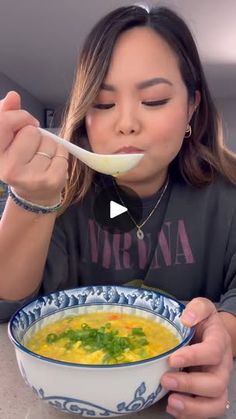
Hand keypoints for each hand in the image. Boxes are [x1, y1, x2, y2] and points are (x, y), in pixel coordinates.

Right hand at [0, 91, 67, 205]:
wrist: (34, 194)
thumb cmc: (21, 162)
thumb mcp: (10, 140)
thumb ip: (8, 116)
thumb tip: (12, 96)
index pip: (5, 123)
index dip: (19, 117)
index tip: (26, 124)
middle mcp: (9, 169)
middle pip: (31, 131)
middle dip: (36, 135)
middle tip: (32, 149)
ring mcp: (31, 177)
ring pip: (49, 142)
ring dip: (50, 146)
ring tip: (42, 158)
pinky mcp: (51, 181)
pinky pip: (62, 153)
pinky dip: (61, 155)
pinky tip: (52, 165)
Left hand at [160, 297, 232, 417]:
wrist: (208, 333)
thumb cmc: (201, 321)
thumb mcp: (201, 307)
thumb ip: (197, 308)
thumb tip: (187, 319)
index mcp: (219, 342)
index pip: (212, 351)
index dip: (194, 357)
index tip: (172, 359)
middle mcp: (222, 365)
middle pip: (215, 382)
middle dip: (190, 385)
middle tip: (165, 380)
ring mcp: (218, 382)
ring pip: (216, 403)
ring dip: (193, 407)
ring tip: (171, 402)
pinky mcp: (209, 395)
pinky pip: (208, 411)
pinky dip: (190, 414)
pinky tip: (172, 407)